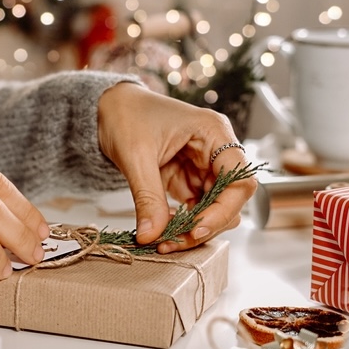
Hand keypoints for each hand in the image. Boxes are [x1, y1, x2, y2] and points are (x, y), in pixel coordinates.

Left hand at [96, 82, 257, 252]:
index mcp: (214, 132)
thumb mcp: (135, 156)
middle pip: (229, 200)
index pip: (240, 179)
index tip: (196, 229)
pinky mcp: (187, 179)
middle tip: (172, 241)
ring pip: (212, 209)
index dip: (224, 210)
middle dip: (204, 225)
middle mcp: (215, 150)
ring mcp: (202, 166)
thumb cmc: (125, 115)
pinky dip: (180, 224)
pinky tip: (160, 231)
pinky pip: (193, 208)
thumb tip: (151, 236)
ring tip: (162, 240)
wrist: (108, 107)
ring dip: (191, 229)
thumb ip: (147, 197)